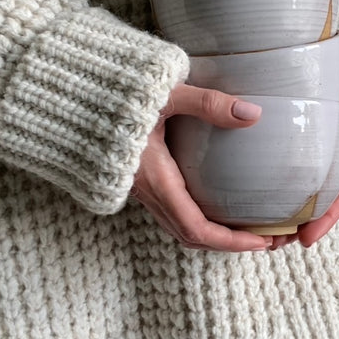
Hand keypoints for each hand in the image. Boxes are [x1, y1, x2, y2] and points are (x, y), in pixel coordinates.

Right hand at [131, 83, 273, 251]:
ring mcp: (139, 188)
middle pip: (189, 235)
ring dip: (212, 234)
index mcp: (155, 178)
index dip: (230, 242)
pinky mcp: (137, 179)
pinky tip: (215, 202)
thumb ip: (208, 102)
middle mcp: (146, 191)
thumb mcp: (166, 95)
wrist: (74, 97)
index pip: (196, 228)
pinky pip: (170, 211)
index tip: (261, 242)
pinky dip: (196, 218)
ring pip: (178, 226)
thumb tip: (253, 115)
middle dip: (228, 243)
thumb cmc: (117, 95)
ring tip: (246, 225)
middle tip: (264, 238)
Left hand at [270, 53, 338, 249]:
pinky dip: (264, 183)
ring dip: (279, 212)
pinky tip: (243, 195)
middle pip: (314, 198)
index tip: (306, 239)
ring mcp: (305, 142)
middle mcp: (325, 149)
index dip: (326, 218)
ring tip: (255, 234)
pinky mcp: (284, 131)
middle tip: (272, 244)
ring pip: (294, 186)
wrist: (334, 39)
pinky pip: (275, 163)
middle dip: (297, 226)